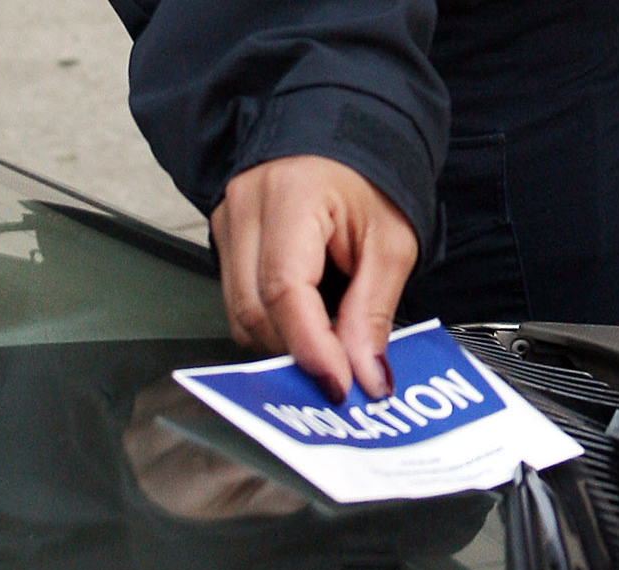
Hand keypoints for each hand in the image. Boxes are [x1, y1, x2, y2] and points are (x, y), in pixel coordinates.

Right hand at [210, 155, 417, 402]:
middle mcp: (246, 206)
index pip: (285, 290)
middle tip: (342, 378)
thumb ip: (373, 312)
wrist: (347, 136)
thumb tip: (365, 374)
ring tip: (331, 349)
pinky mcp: (226, 237)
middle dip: (299, 354)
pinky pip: (241, 300)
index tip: (340, 385)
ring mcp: (228, 221)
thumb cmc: (371, 179)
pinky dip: (275, 326)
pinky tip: (309, 324)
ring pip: (241, 314)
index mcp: (292, 196)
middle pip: (255, 310)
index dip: (311, 348)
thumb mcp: (392, 244)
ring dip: (286, 343)